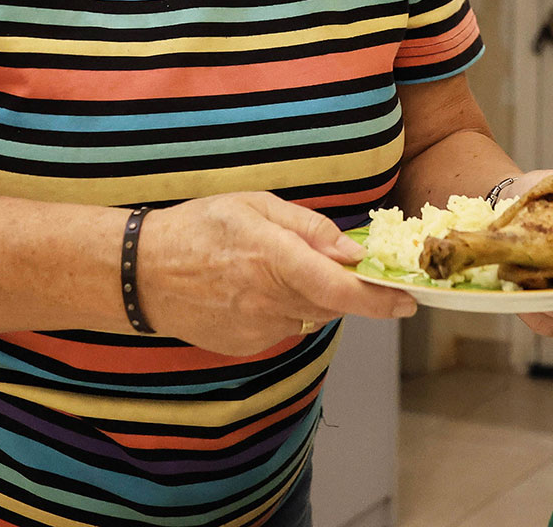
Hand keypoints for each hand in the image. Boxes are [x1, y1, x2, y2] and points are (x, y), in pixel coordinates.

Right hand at [136, 192, 415, 355]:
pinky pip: (285, 327)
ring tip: (274, 268)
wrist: (143, 273)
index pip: (342, 289)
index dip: (381, 299)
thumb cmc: (200, 228)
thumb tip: (352, 251)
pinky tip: (254, 288)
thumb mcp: (256, 206)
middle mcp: (270, 299)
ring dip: (311, 296)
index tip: (409, 300)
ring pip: (310, 315)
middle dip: (347, 288)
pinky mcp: (247, 346)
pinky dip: (284, 309)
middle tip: (338, 263)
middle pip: (334, 304)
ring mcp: (257, 328)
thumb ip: (309, 228)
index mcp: (275, 258)